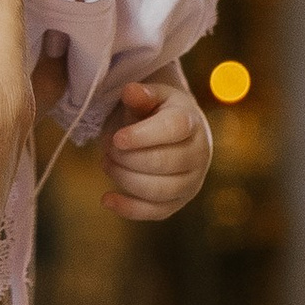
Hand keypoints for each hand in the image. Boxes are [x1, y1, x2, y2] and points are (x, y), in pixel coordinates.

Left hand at [101, 79, 211, 222]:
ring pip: (158, 190)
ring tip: (106, 162)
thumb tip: (130, 91)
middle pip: (163, 163)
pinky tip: (107, 199)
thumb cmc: (158, 112)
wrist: (174, 134)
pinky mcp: (177, 203)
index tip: (117, 138)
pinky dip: (128, 209)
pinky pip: (154, 213)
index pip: (173, 130)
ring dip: (125, 179)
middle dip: (128, 158)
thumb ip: (141, 94)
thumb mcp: (151, 97)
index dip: (143, 136)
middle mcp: (198, 154)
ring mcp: (190, 182)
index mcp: (191, 122)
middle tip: (108, 147)